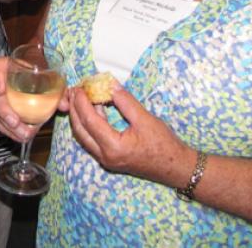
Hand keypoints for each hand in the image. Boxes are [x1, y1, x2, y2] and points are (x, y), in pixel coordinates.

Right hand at [0, 54, 70, 141]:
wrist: (35, 77)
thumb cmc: (40, 73)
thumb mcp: (50, 76)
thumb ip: (58, 89)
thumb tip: (64, 105)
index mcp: (7, 66)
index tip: (1, 90)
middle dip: (4, 111)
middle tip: (15, 122)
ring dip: (8, 126)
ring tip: (24, 135)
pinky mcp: (1, 110)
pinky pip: (1, 121)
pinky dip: (10, 131)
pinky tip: (21, 137)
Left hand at [66, 84, 193, 186]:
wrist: (177, 168)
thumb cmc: (164, 145)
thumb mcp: (145, 119)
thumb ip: (125, 101)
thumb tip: (110, 84)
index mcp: (114, 147)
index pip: (90, 121)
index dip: (82, 102)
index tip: (79, 87)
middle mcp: (105, 156)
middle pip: (80, 130)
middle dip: (74, 109)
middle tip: (74, 91)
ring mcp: (106, 160)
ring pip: (84, 136)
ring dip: (80, 117)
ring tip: (80, 98)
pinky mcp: (110, 159)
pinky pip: (92, 141)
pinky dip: (89, 125)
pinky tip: (95, 110)